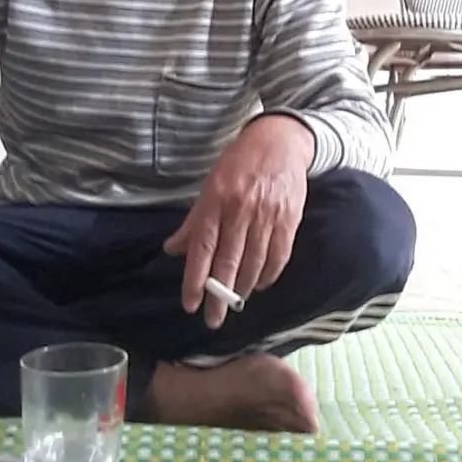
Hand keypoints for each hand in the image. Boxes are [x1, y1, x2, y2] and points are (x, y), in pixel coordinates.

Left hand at [164, 114, 313, 328]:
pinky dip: (268, 275)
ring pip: (254, 262)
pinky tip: (259, 284)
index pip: (203, 247)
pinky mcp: (290, 218)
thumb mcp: (210, 186)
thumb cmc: (239, 163)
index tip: (191, 303)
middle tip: (213, 319)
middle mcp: (241, 209)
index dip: (196, 278)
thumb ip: (193, 221)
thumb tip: (172, 249)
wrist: (279, 141)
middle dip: (220, 295)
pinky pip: (279, 255)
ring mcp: (267, 214)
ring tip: (234, 302)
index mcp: (216, 200)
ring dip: (243, 287)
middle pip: (229, 261)